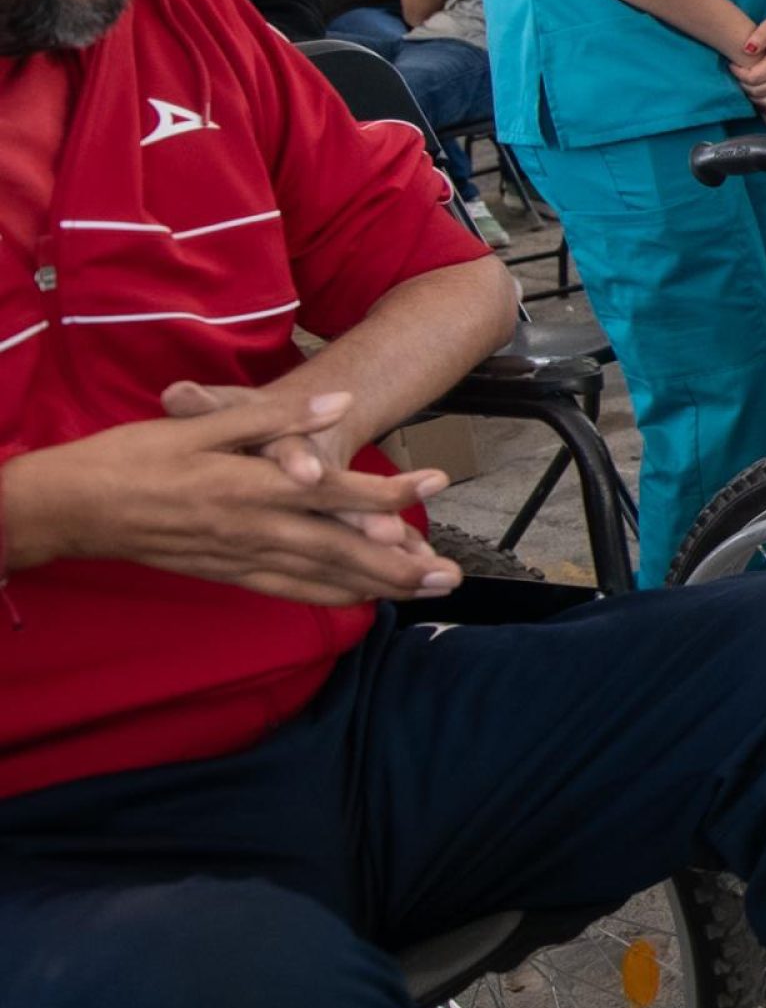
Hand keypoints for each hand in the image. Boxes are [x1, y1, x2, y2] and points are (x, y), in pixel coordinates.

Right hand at [3, 390, 460, 605]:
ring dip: (378, 584)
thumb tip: (337, 406)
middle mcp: (252, 529)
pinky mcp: (226, 574)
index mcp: (250, 486)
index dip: (390, 490)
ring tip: (426, 589)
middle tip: (452, 572)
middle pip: (341, 549)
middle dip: (402, 561)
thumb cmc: (133, 456)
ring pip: (321, 577)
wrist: (71, 506)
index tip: (437, 484)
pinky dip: (331, 596)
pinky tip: (361, 601)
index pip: (335, 491)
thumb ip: (275, 418)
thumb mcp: (202, 421)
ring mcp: (240, 558)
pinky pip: (289, 592)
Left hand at [731, 6, 765, 125]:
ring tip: (750, 85)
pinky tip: (764, 96)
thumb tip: (746, 49)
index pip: (754, 77)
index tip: (733, 66)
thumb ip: (759, 36)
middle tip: (740, 76)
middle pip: (760, 91)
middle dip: (745, 86)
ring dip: (756, 97)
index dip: (739, 75)